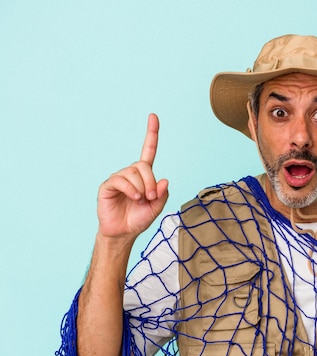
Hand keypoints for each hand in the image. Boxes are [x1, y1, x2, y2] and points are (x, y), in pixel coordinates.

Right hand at [96, 113, 168, 239]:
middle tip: (151, 197)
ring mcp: (119, 178)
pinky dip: (130, 189)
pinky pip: (121, 180)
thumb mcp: (157, 207)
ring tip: (140, 200)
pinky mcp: (108, 185)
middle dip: (150, 181)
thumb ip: (162, 194)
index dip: (151, 134)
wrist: (124, 232)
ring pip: (133, 173)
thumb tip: (163, 180)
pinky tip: (133, 197)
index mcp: (144, 175)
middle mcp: (131, 173)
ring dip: (141, 187)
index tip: (153, 116)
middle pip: (143, 165)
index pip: (148, 150)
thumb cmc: (139, 218)